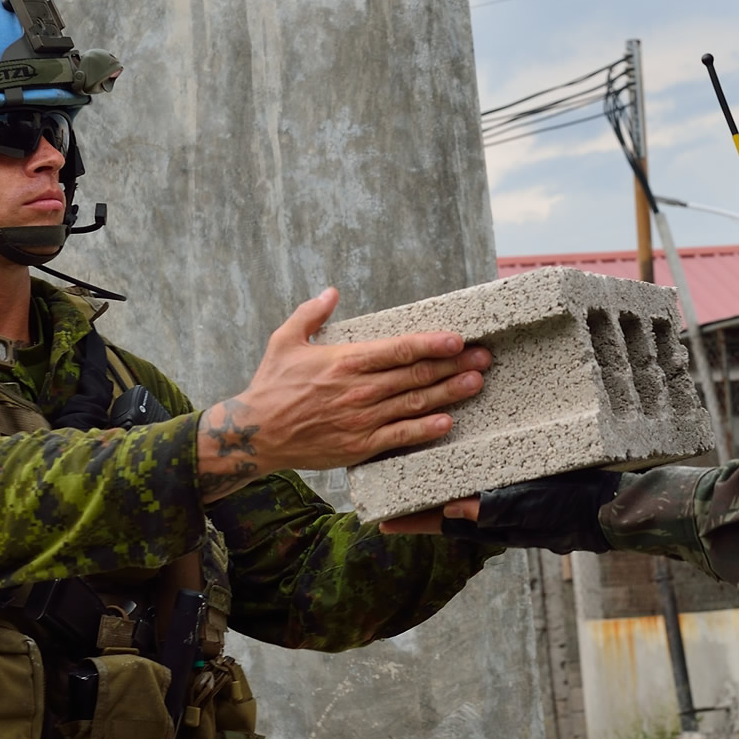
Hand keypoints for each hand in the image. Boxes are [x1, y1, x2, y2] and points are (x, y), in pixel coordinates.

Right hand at [196, 287, 489, 496]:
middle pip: (416, 375)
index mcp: (346, 361)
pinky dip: (426, 429)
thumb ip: (311, 314)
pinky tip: (448, 422)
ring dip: (450, 393)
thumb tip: (331, 292)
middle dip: (454, 365)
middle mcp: (359, 390)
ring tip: (476, 383)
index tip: (458, 339)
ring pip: (415, 404)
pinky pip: (401, 436)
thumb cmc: (272, 385)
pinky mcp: (360, 446)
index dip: (433, 343)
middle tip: (483, 358)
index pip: (400, 349)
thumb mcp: (285, 340)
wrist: (255, 434)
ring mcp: (362, 420)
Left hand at [386, 470, 617, 552]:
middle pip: (445, 501)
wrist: (608, 500)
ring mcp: (506, 491)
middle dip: (418, 493)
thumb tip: (453, 508)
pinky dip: (469, 459)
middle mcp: (492, 507)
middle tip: (388, 477)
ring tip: (416, 454)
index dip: (411, 520)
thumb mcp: (532, 507)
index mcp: (489, 519)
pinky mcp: (520, 473)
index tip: (381, 519)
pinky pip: (485, 468)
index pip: (440, 521)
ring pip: (462, 483)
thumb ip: (495, 509)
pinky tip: (463, 440)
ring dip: (440, 472)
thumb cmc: (572, 510)